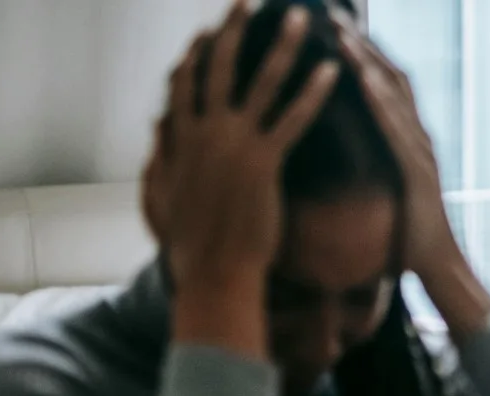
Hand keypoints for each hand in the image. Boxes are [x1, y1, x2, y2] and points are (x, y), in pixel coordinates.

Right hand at [145, 1, 337, 355]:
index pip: (185, 84)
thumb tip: (157, 130)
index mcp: (179, 139)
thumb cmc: (189, 246)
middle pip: (219, 68)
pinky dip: (313, 92)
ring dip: (282, 47)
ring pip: (260, 83)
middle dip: (234, 30)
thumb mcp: (159, 196)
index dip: (197, 56)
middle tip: (248, 1)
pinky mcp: (263, 162)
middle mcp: (204, 133)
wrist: (213, 273)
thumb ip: (159, 157)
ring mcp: (233, 145)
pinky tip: (332, 71)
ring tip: (301, 19)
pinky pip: (293, 118)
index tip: (207, 33)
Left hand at [333, 13, 461, 277]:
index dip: (361, 53)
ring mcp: (421, 152)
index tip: (333, 26)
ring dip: (367, 61)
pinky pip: (396, 128)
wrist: (437, 267)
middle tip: (331, 13)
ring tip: (340, 33)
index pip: (385, 84)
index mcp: (407, 140)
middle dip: (361, 43)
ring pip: (394, 95)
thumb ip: (369, 166)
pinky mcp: (418, 171)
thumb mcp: (383, 191)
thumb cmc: (407, 235)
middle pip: (390, 76)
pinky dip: (380, 100)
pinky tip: (361, 79)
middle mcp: (418, 137)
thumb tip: (338, 154)